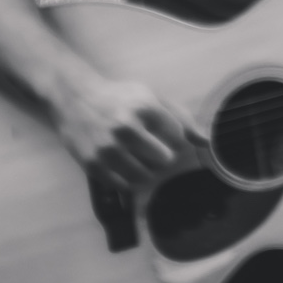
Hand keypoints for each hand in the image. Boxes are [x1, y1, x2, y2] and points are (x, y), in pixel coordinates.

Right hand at [45, 71, 204, 191]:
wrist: (76, 99)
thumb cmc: (119, 98)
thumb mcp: (151, 97)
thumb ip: (181, 118)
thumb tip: (206, 141)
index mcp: (144, 107)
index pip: (178, 138)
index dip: (174, 137)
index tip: (163, 132)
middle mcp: (125, 128)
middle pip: (165, 160)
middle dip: (162, 155)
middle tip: (151, 146)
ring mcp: (108, 148)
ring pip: (146, 176)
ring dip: (147, 169)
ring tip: (137, 155)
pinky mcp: (94, 165)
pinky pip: (125, 185)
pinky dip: (129, 179)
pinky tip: (125, 163)